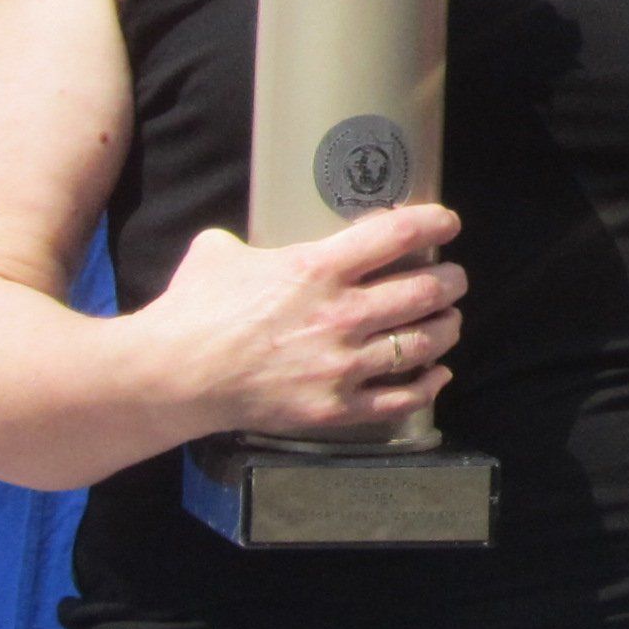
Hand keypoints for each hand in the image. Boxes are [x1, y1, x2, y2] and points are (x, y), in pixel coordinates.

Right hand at [138, 202, 468, 443]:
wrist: (174, 376)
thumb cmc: (193, 309)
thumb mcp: (217, 252)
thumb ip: (247, 241)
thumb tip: (247, 239)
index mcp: (317, 268)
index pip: (397, 234)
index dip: (434, 222)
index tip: (449, 222)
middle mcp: (340, 315)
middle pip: (425, 291)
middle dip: (451, 281)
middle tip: (454, 278)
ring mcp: (342, 365)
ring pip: (422, 344)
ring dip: (445, 329)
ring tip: (450, 321)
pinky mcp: (335, 407)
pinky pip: (400, 398)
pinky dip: (428, 385)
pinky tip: (438, 374)